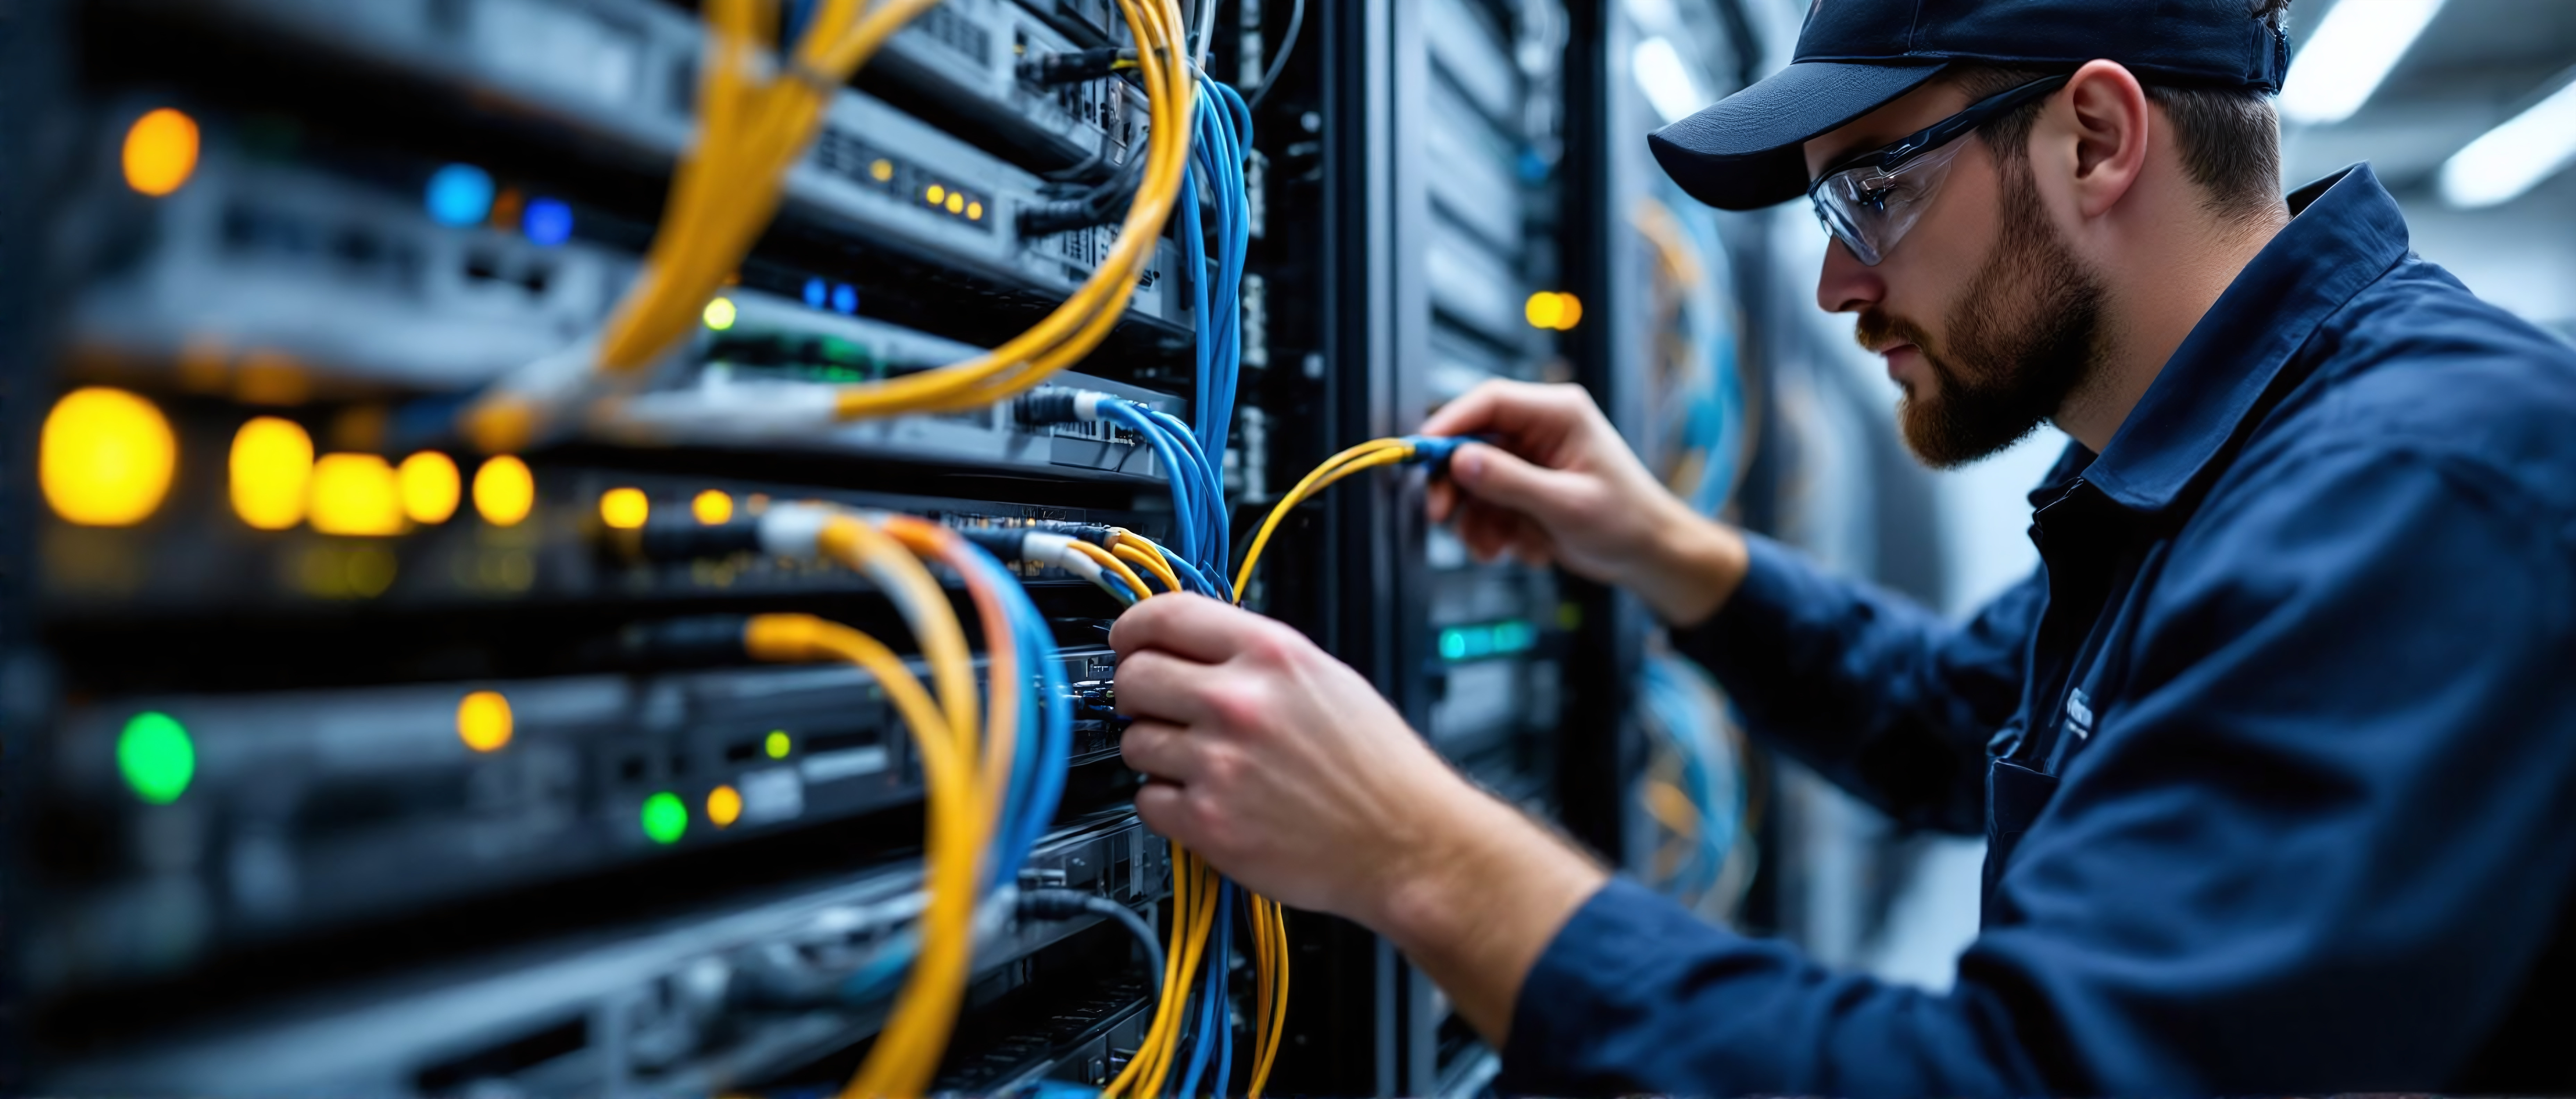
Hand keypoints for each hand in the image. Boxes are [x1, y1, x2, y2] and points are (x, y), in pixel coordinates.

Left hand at [1112, 594, 1606, 1042]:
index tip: (1127, 640)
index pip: (1165, 616)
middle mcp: (1238, 703)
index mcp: (1271, 656)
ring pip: (1134, 741)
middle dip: (1139, 692)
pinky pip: (1147, 800)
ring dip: (1157, 752)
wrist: (1407, 841)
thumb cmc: (1378, 767)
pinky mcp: (1207, 823)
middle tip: (1158, 707)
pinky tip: (1208, 800)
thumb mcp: (1327, 679)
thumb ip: (1256, 657)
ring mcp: (1218, 764)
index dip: (1132, 627)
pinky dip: (1168, 803)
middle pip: (1133, 677)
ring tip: (1202, 762)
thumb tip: (1193, 647)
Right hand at [1422, 380, 1748, 625]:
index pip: (1489, 402)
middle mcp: (1540, 429)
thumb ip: (1511, 481)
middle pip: (1472, 441)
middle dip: (1455, 485)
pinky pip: (1488, 503)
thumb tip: (1461, 461)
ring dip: (1476, 518)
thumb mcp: (1567, 504)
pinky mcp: (1526, 487)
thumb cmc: (1627, 521)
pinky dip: (1494, 530)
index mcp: (1558, 414)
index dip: (1449, 424)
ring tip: (1495, 547)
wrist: (1650, 555)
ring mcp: (1531, 459)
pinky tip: (1522, 548)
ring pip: (1474, 479)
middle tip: (1442, 517)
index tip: (1421, 455)